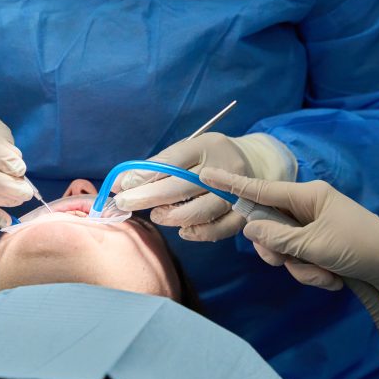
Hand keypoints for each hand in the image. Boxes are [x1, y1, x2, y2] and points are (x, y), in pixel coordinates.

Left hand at [112, 132, 294, 241]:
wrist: (257, 163)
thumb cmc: (211, 157)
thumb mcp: (188, 150)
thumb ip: (159, 164)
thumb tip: (121, 182)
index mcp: (207, 146)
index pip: (172, 161)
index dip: (144, 174)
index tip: (121, 185)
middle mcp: (224, 168)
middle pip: (182, 186)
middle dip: (148, 197)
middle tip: (125, 204)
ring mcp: (236, 193)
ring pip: (201, 211)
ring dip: (173, 216)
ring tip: (157, 215)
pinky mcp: (243, 214)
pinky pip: (219, 229)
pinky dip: (198, 232)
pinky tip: (182, 230)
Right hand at [199, 168, 378, 303]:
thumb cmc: (359, 247)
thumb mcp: (315, 245)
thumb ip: (278, 238)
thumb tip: (249, 228)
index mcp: (307, 195)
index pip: (261, 189)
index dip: (232, 185)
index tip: (206, 174)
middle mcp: (307, 207)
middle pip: (269, 227)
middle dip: (279, 252)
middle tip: (291, 263)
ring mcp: (314, 227)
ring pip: (285, 248)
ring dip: (301, 268)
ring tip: (326, 276)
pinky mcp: (321, 245)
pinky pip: (301, 258)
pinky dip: (314, 272)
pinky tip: (334, 280)